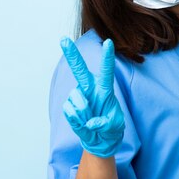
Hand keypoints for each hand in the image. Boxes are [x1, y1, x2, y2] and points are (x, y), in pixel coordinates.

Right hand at [60, 37, 124, 157]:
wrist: (100, 139)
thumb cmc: (112, 128)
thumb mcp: (115, 126)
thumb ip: (106, 123)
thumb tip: (91, 123)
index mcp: (104, 88)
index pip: (106, 70)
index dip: (107, 56)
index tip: (108, 42)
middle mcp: (89, 88)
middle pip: (79, 68)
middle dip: (71, 54)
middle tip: (63, 39)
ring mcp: (78, 96)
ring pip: (77, 99)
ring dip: (85, 114)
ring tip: (91, 120)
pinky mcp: (69, 106)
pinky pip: (71, 112)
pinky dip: (78, 121)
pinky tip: (83, 123)